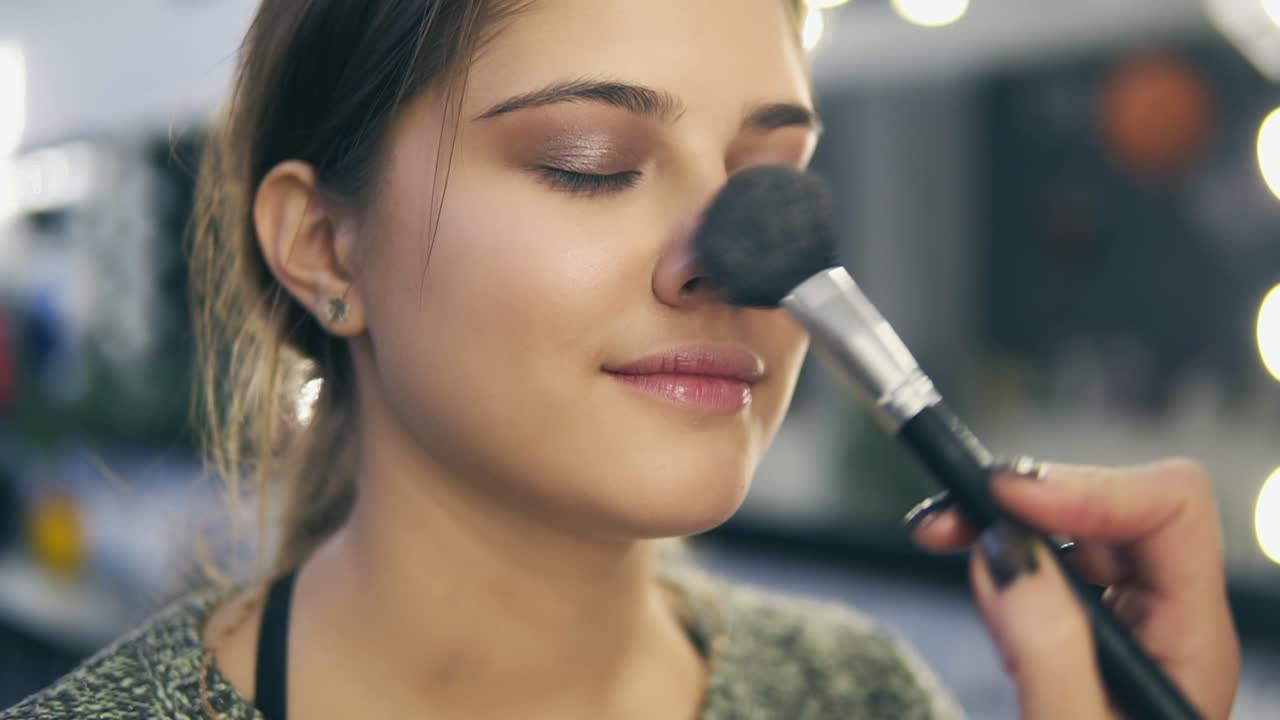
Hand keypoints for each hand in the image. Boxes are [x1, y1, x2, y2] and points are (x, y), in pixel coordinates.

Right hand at [906, 459, 1239, 718]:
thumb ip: (1046, 654)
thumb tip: (1006, 554)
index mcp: (1194, 640)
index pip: (1171, 511)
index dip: (1088, 489)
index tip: (1003, 499)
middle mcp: (1168, 615)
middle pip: (1121, 502)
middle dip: (1031, 496)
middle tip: (949, 517)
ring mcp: (1127, 617)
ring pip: (1079, 522)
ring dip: (1007, 516)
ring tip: (940, 533)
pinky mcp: (1085, 624)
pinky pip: (1050, 556)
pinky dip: (1000, 543)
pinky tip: (962, 554)